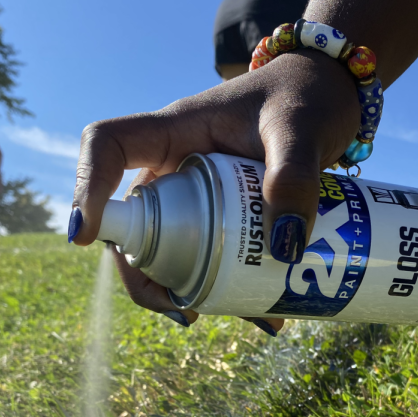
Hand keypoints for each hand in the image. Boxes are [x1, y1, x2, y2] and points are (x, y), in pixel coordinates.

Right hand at [72, 51, 358, 333]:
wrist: (332, 99)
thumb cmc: (307, 98)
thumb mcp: (301, 131)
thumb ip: (295, 175)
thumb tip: (285, 246)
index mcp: (175, 131)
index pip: (107, 148)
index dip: (88, 189)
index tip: (85, 237)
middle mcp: (175, 166)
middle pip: (133, 222)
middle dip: (145, 274)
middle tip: (181, 310)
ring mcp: (199, 195)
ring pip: (172, 250)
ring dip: (190, 291)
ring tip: (235, 318)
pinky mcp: (227, 218)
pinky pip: (213, 258)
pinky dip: (232, 290)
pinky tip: (268, 315)